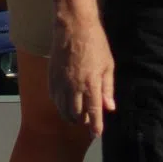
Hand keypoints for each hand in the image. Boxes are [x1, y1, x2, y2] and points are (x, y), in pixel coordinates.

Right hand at [50, 15, 114, 135]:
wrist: (73, 27)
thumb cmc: (95, 43)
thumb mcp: (108, 64)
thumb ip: (108, 88)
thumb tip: (110, 108)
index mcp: (91, 83)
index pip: (94, 111)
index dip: (96, 126)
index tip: (96, 135)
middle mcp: (74, 87)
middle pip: (77, 114)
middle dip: (83, 120)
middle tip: (89, 119)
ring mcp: (61, 83)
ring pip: (64, 110)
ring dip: (71, 115)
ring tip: (78, 115)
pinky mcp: (52, 78)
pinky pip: (55, 100)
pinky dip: (61, 106)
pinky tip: (66, 104)